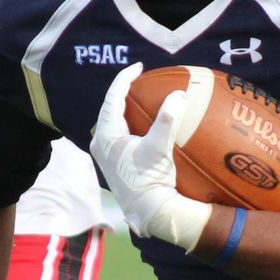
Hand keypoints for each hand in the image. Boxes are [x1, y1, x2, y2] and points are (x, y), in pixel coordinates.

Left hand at [88, 63, 209, 251]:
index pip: (112, 99)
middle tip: (139, 79)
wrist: (150, 212)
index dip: (125, 79)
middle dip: (123, 92)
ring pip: (114, 122)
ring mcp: (107, 155)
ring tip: (141, 97)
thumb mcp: (159, 147)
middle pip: (110, 109)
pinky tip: (144, 124)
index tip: (139, 68)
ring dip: (127, 109)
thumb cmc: (150, 180)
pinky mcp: (116, 163)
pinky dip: (131, 123)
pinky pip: (120, 134)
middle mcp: (101, 144)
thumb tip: (178, 95)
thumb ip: (168, 119)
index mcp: (106, 136)